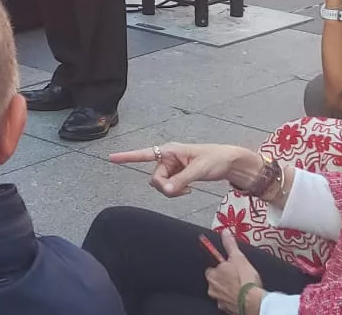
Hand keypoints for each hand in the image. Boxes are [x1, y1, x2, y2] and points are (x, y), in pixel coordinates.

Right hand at [108, 142, 256, 196]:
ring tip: (189, 189)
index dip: (126, 157)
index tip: (110, 158)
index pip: (144, 154)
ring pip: (161, 184)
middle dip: (166, 187)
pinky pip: (169, 186)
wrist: (230, 163)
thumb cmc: (216, 159)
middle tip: (183, 191)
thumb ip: (180, 181)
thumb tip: (165, 190)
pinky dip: (177, 191)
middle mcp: (167, 158)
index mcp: (169, 150)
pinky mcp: (177, 175)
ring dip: (172, 190)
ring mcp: (172, 167)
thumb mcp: (198, 170)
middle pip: (155, 177)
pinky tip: (188, 189)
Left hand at [205, 231, 263, 313]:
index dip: (222, 268)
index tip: (229, 268)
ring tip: (241, 287)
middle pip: (216, 281)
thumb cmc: (245, 280)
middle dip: (225, 279)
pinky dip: (234, 300)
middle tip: (238, 277)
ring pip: (222, 292)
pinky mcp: (227, 309)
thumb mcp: (238, 257)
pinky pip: (228, 302)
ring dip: (229, 290)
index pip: (212, 269)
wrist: (254, 301)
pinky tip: (242, 296)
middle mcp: (212, 288)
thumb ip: (229, 245)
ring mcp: (219, 300)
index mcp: (212, 275)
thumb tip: (224, 233)